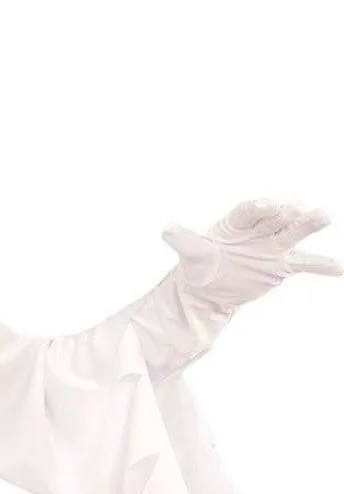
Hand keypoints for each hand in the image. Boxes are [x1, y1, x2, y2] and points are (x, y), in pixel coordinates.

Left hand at [162, 200, 338, 312]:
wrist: (209, 287)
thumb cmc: (199, 264)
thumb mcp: (190, 253)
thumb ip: (184, 240)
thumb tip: (167, 229)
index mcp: (237, 222)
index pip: (250, 211)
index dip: (258, 207)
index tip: (266, 205)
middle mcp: (259, 229)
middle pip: (276, 217)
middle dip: (286, 213)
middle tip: (298, 209)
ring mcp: (273, 246)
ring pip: (294, 233)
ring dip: (308, 225)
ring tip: (324, 216)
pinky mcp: (282, 265)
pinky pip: (305, 264)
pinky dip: (322, 265)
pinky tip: (340, 268)